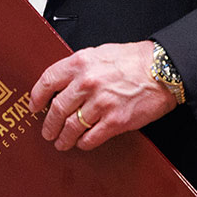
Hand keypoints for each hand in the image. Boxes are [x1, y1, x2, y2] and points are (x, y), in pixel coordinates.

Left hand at [29, 41, 176, 151]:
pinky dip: (83, 143)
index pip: (48, 81)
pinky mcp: (115, 121)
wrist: (161, 71)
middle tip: (47, 132)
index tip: (34, 107)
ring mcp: (100, 104)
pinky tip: (82, 143)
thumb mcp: (98, 54)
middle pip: (57, 109)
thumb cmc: (132, 60)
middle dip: (49, 125)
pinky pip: (91, 138)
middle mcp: (87, 83)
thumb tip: (60, 83)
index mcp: (80, 63)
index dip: (37, 97)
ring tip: (61, 142)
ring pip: (71, 127)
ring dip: (63, 138)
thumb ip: (78, 67)